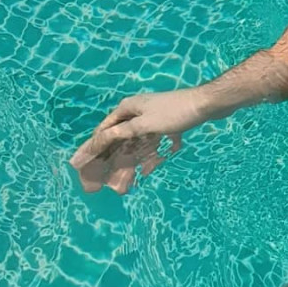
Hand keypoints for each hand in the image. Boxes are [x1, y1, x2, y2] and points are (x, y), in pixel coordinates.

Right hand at [69, 88, 206, 194]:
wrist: (206, 104)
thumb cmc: (174, 113)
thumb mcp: (144, 125)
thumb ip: (121, 133)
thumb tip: (98, 139)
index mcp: (128, 108)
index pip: (103, 131)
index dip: (92, 149)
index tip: (81, 167)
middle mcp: (137, 111)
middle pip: (119, 139)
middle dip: (111, 160)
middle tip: (103, 182)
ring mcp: (152, 117)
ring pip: (135, 143)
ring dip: (129, 162)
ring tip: (123, 183)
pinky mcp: (166, 124)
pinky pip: (151, 143)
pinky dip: (149, 156)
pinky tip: (149, 170)